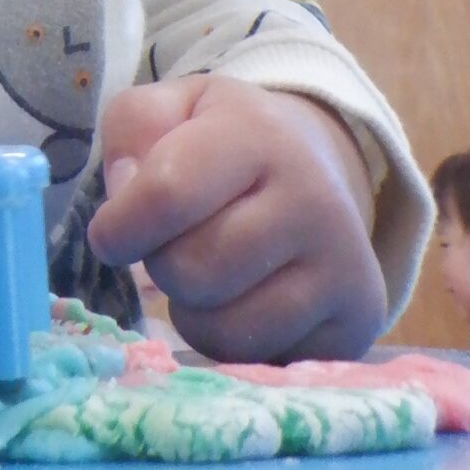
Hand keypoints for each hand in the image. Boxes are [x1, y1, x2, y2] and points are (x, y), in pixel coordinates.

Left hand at [86, 74, 385, 362]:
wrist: (317, 165)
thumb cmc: (223, 139)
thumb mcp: (170, 106)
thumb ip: (132, 130)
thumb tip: (125, 196)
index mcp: (258, 133)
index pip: (167, 195)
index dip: (119, 226)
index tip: (110, 233)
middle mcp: (314, 198)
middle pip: (190, 271)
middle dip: (160, 264)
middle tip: (175, 243)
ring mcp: (344, 266)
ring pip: (223, 329)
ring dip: (191, 310)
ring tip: (207, 271)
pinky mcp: (359, 324)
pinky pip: (259, 363)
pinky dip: (231, 342)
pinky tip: (243, 300)